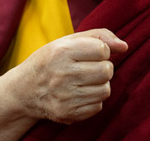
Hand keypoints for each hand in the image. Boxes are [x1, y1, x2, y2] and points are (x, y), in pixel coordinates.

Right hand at [9, 28, 127, 124]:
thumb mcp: (67, 41)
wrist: (25, 90)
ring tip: (84, 81)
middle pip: (106, 70)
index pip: (102, 49)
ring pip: (105, 90)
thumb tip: (124, 46)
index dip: (101, 50)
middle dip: (103, 68)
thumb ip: (98, 36)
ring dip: (100, 84)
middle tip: (89, 68)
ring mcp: (64, 96)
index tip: (89, 53)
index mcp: (61, 51)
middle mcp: (62, 74)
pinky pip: (98, 106)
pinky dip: (93, 99)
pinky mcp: (68, 113)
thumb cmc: (51, 60)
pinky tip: (79, 93)